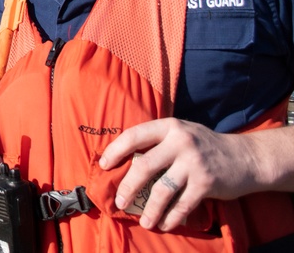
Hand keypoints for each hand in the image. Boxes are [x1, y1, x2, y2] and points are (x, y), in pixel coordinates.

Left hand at [99, 117, 258, 230]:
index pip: (134, 136)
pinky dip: (171, 217)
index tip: (104, 165)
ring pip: (162, 190)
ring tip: (144, 221)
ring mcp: (194, 163)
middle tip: (119, 202)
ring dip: (150, 209)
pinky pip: (182, 204)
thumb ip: (157, 142)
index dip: (115, 151)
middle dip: (128, 187)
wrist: (246, 157)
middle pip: (144, 165)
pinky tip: (163, 224)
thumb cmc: (203, 146)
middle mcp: (180, 142)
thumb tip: (123, 161)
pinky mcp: (206, 183)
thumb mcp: (180, 133)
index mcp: (169, 127)